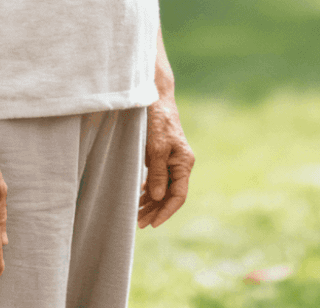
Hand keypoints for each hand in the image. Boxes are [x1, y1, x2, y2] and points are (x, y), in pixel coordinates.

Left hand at [138, 95, 193, 227]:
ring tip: (136, 215)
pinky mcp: (162, 156)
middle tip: (139, 223)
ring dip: (150, 202)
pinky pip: (157, 179)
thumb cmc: (157, 120)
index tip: (153, 224)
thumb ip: (157, 172)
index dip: (166, 211)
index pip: (178, 195)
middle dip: (155, 210)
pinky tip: (139, 197)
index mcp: (184, 163)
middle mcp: (180, 164)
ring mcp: (171, 160)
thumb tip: (157, 196)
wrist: (155, 96)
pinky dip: (148, 190)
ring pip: (162, 188)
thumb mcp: (156, 146)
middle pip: (170, 195)